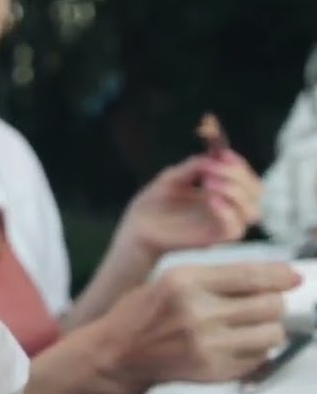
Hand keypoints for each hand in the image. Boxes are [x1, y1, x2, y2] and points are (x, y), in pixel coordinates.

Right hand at [101, 262, 299, 392]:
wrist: (116, 354)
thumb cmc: (143, 314)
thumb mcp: (171, 280)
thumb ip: (218, 277)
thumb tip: (276, 277)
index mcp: (185, 281)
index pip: (251, 275)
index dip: (280, 276)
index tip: (292, 277)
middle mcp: (197, 312)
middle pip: (270, 305)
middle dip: (273, 303)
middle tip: (261, 305)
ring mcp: (207, 344)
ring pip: (272, 333)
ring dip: (269, 328)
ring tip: (249, 326)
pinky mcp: (213, 370)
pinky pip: (260, 358)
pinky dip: (257, 350)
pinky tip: (236, 344)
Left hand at [116, 149, 262, 259]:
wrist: (138, 227)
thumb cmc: (154, 203)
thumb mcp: (172, 178)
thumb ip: (191, 166)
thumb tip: (212, 157)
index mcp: (221, 191)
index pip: (246, 177)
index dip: (238, 163)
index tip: (222, 153)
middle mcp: (228, 208)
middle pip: (256, 191)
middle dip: (239, 175)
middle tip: (212, 169)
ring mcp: (222, 225)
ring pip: (252, 211)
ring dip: (235, 192)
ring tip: (209, 182)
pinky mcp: (214, 240)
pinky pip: (234, 228)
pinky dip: (227, 211)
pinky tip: (210, 199)